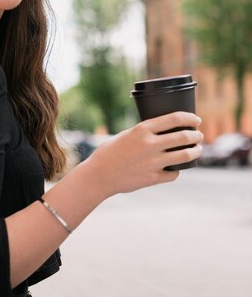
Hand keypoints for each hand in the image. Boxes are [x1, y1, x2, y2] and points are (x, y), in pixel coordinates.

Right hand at [87, 111, 202, 198]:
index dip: (190, 118)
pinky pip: (174, 174)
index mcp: (142, 129)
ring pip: (185, 155)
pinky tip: (176, 168)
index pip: (175, 118)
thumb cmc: (110, 153)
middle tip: (199, 136)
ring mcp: (153, 162)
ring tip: (197, 150)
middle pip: (184, 136)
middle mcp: (150, 144)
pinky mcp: (152, 178)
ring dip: (195, 151)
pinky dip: (176, 171)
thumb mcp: (126, 135)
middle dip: (196, 135)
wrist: (99, 175)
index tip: (196, 120)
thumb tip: (163, 130)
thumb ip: (144, 133)